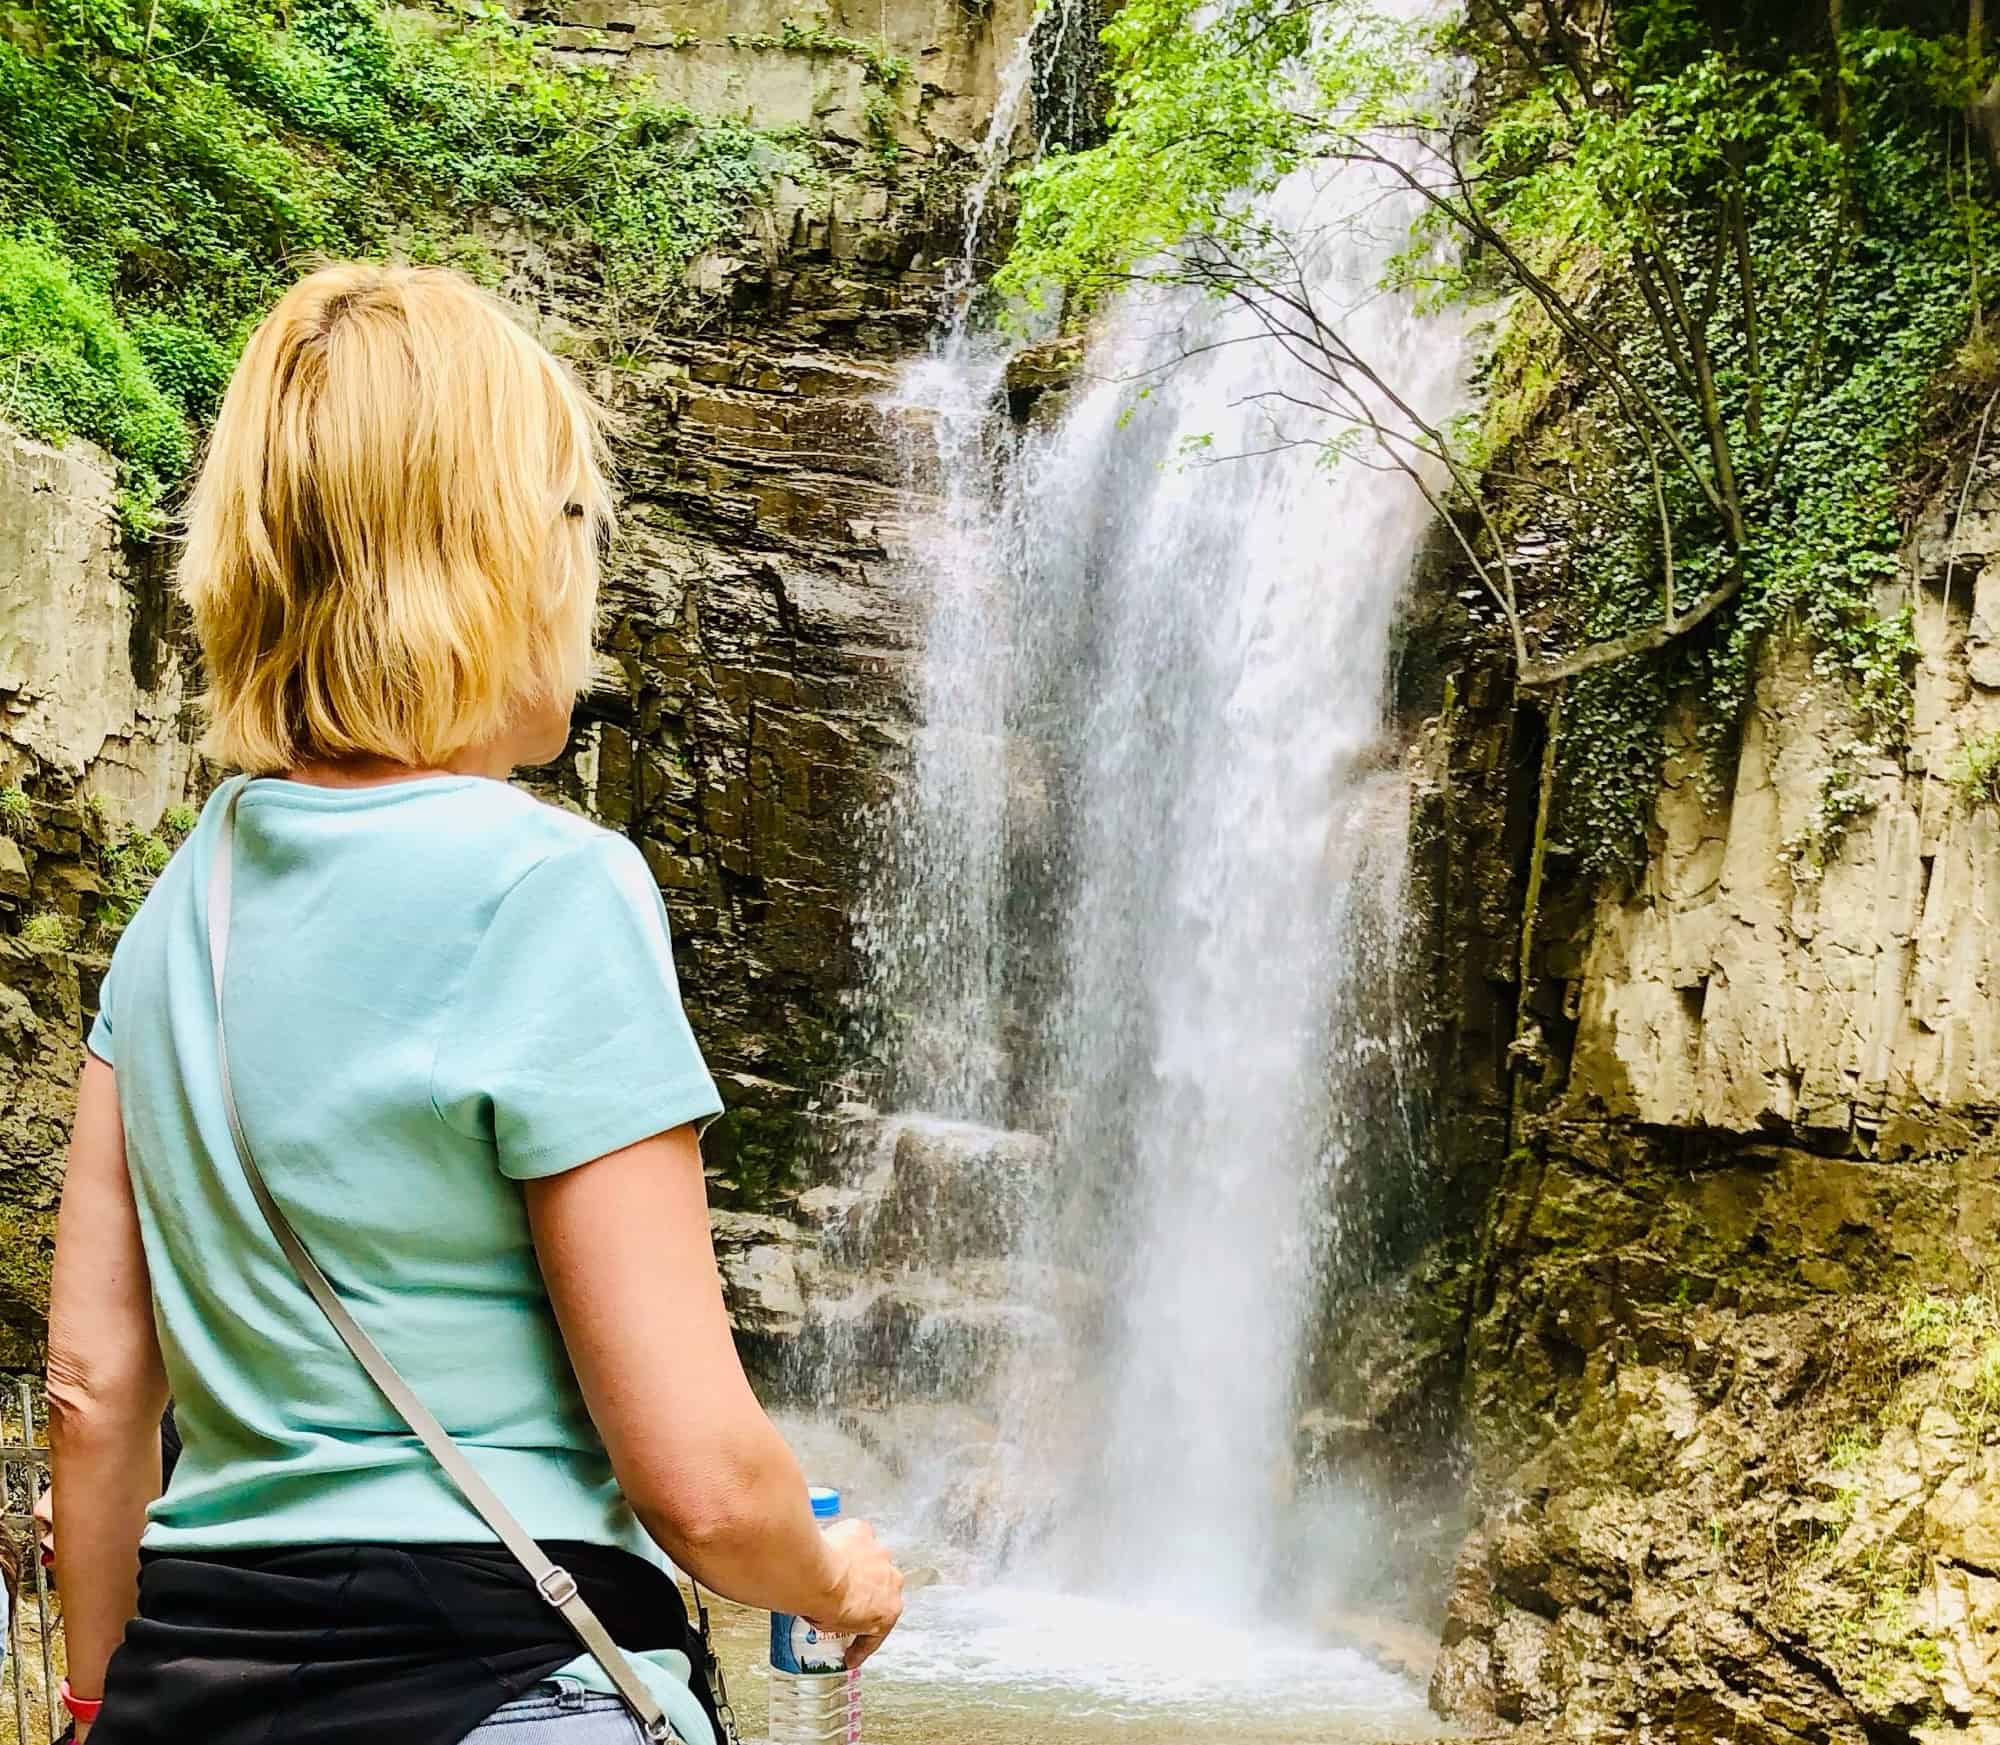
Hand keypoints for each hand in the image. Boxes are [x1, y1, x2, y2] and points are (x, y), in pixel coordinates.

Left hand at [811, 1517, 902, 1667]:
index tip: (850, 1651)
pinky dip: (847, 1543)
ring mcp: (879, 1553)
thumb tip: (829, 1617)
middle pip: (881, 1587)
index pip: (877, 1630)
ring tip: (835, 1570)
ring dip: (858, 1565)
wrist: (813, 1576)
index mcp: (889, 1610)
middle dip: (867, 1592)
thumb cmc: (824, 1604)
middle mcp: (892, 1580)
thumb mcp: (833, 1628)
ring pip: (871, 1560)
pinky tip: (832, 1547)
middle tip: (845, 1597)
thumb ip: (842, 1621)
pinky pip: (858, 1537)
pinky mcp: (864, 1532)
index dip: (861, 1643)